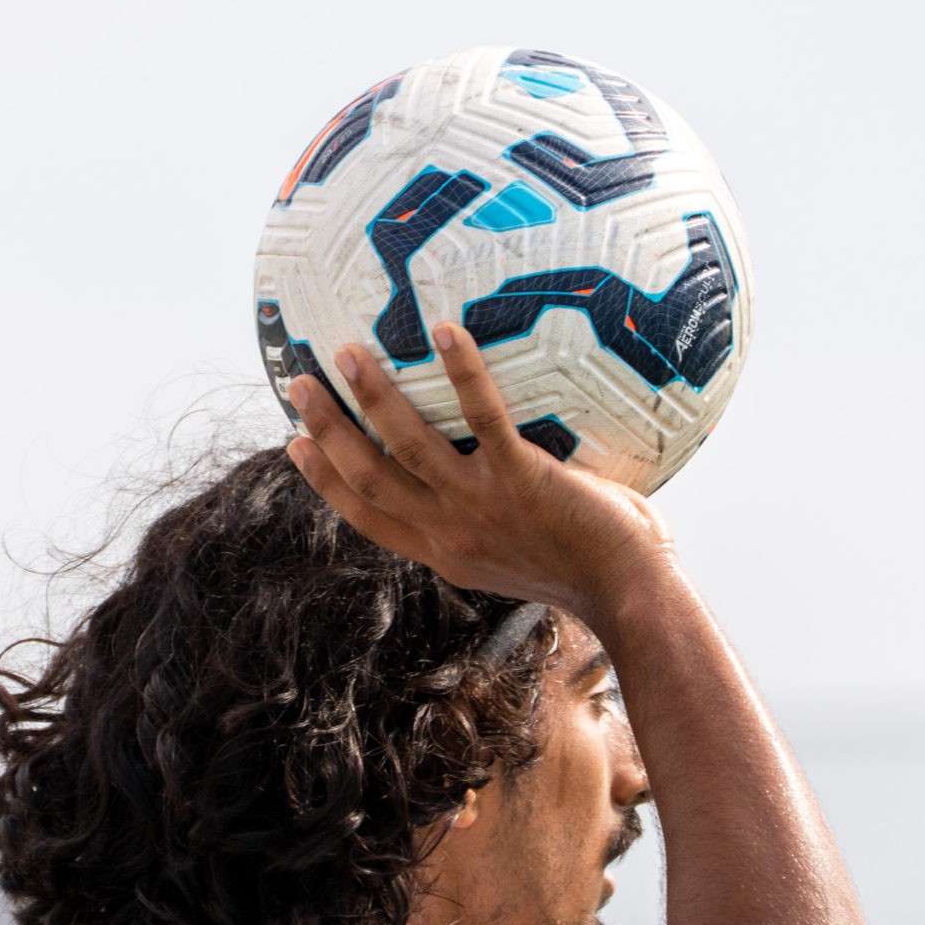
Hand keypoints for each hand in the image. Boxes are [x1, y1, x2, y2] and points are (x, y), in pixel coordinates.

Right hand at [285, 328, 672, 621]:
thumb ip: (494, 521)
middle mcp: (452, 533)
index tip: (295, 444)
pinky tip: (445, 332)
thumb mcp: (520, 555)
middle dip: (328, 430)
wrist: (630, 592)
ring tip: (347, 351)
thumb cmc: (591, 570)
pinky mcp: (521, 480)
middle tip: (299, 383)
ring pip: (406, 447)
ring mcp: (481, 507)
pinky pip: (483, 416)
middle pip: (369, 478)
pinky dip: (461, 373)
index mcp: (447, 553)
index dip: (325, 481)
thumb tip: (494, 471)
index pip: (369, 516)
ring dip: (371, 398)